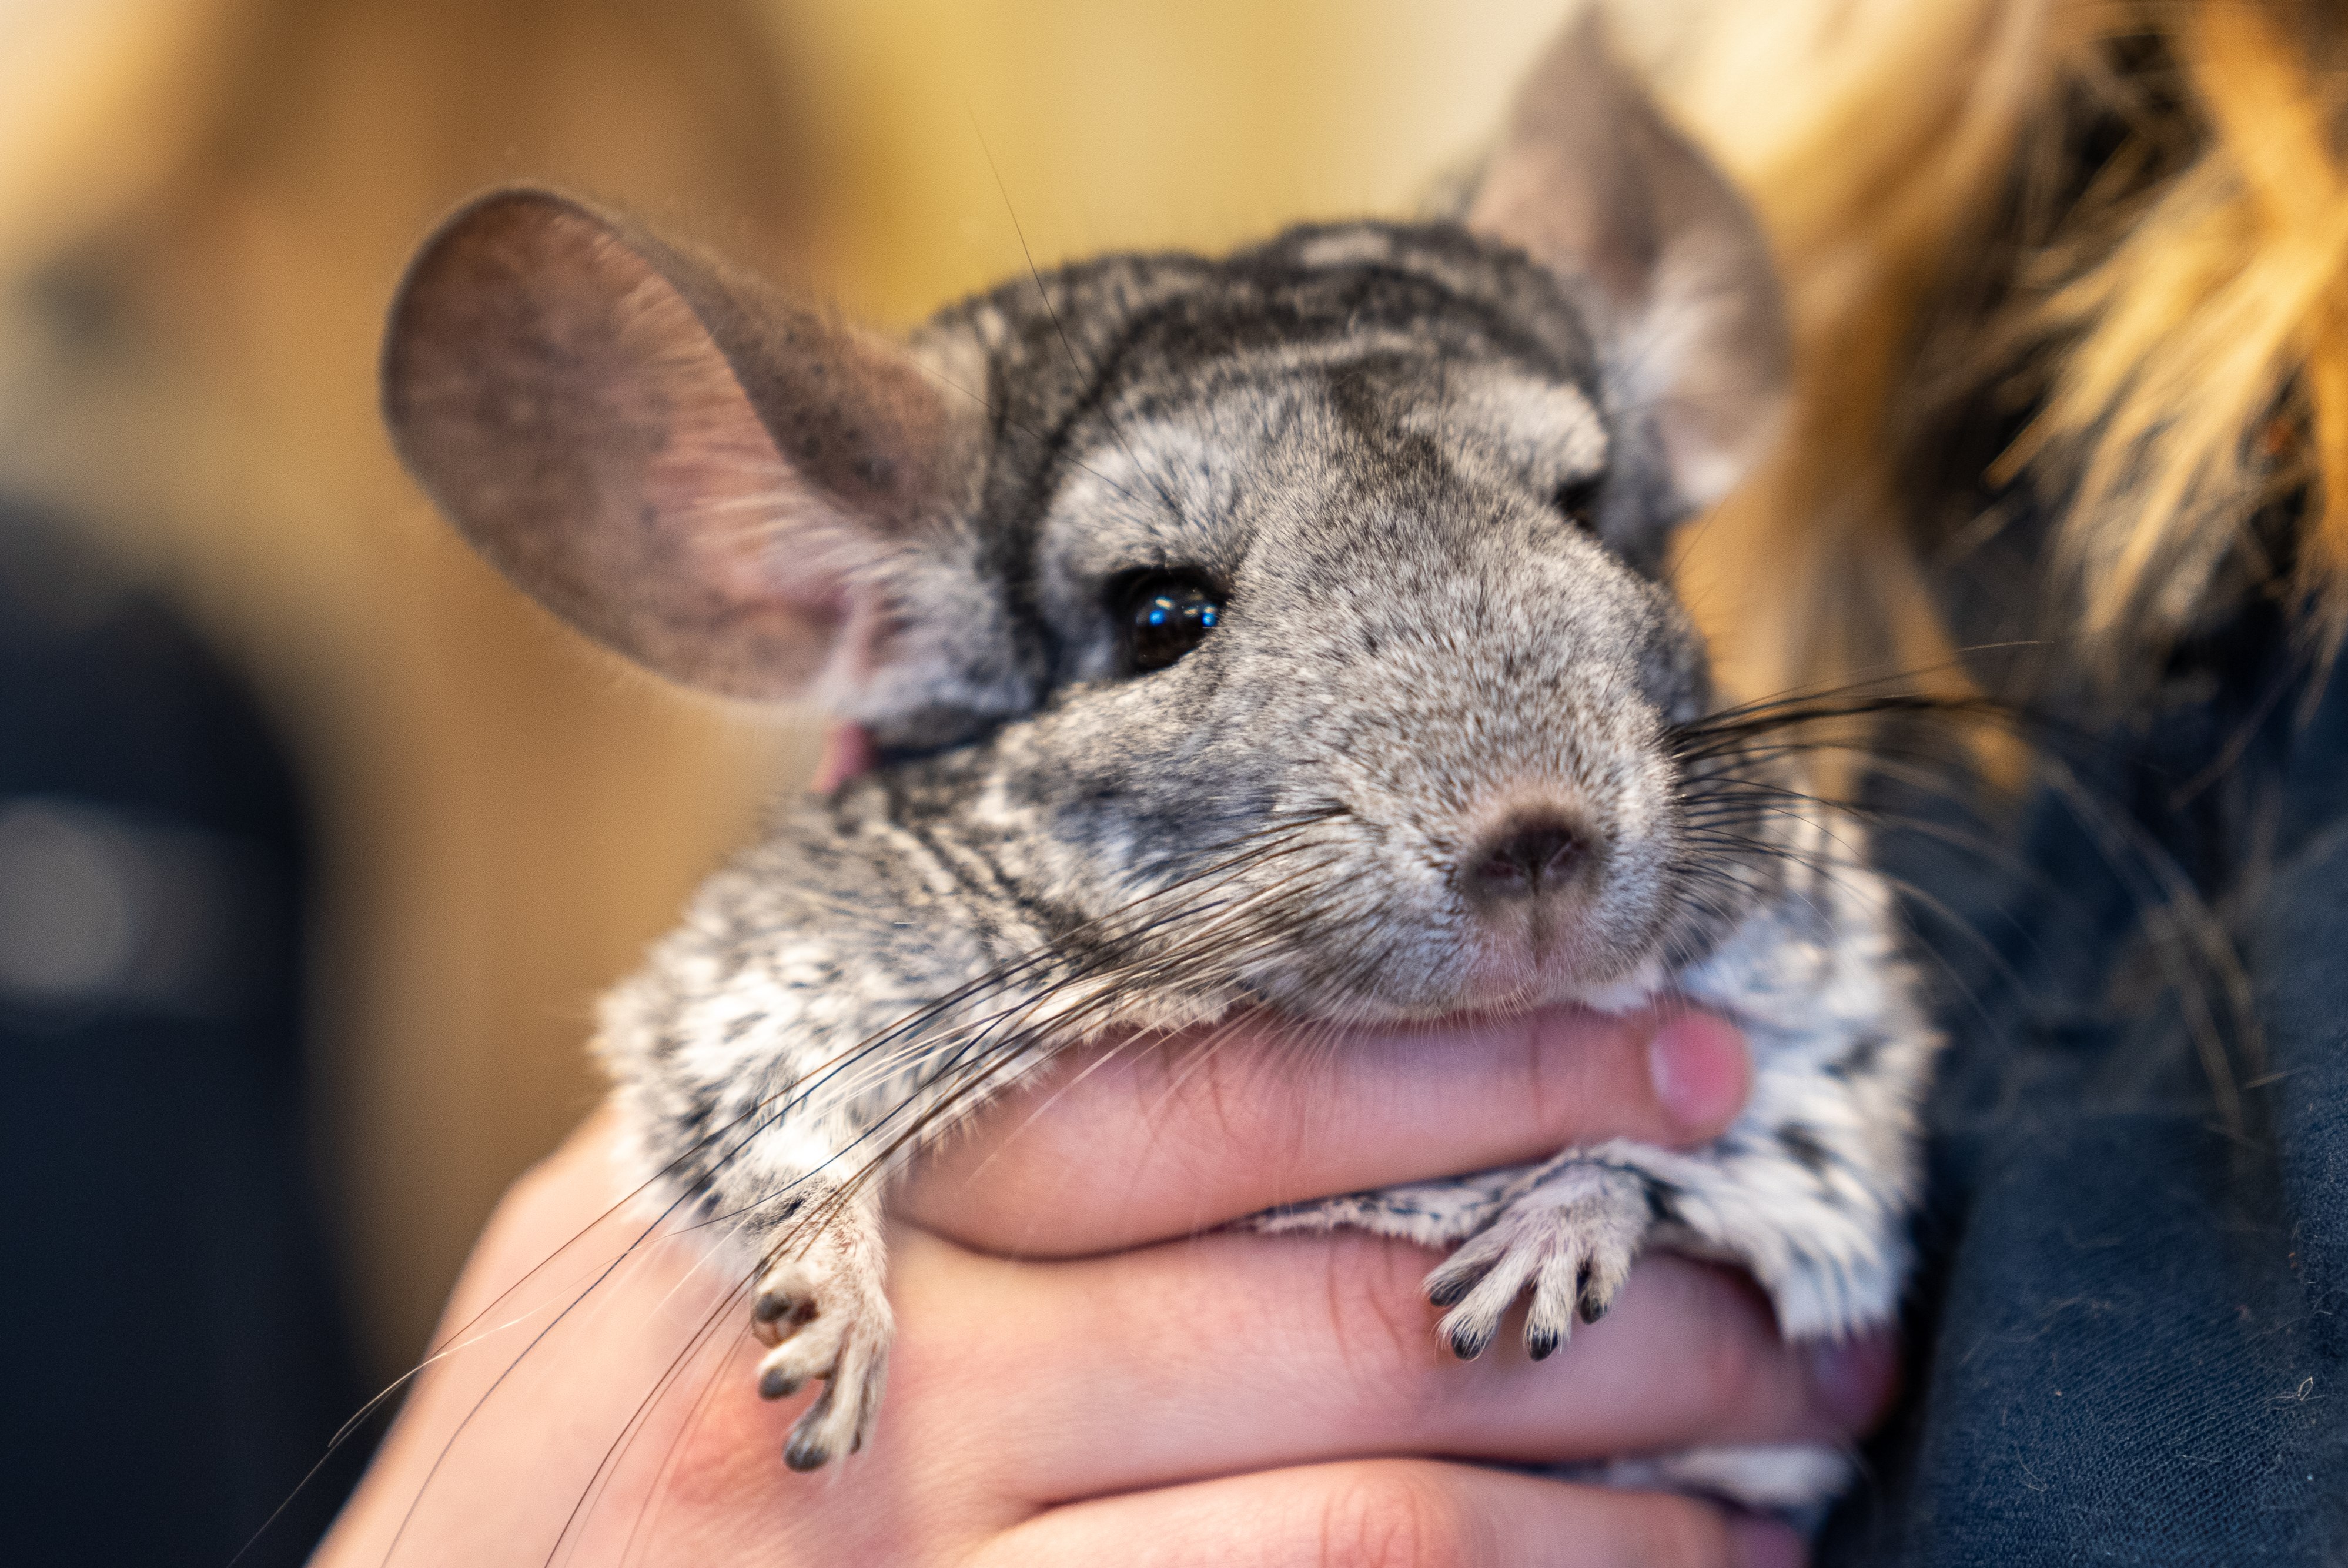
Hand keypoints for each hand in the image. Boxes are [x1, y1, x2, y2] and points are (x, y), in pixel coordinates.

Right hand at [312, 1007, 1893, 1566]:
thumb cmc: (554, 1465)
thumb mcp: (647, 1210)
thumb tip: (940, 773)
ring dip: (1625, 1491)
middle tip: (1793, 1265)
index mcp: (819, 1196)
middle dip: (1611, 1282)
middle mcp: (884, 1402)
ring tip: (1784, 1450)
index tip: (1671, 1039)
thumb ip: (840, 1033)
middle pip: (1336, 1308)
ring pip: (1379, 1523)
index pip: (1202, 1088)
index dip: (1474, 1057)